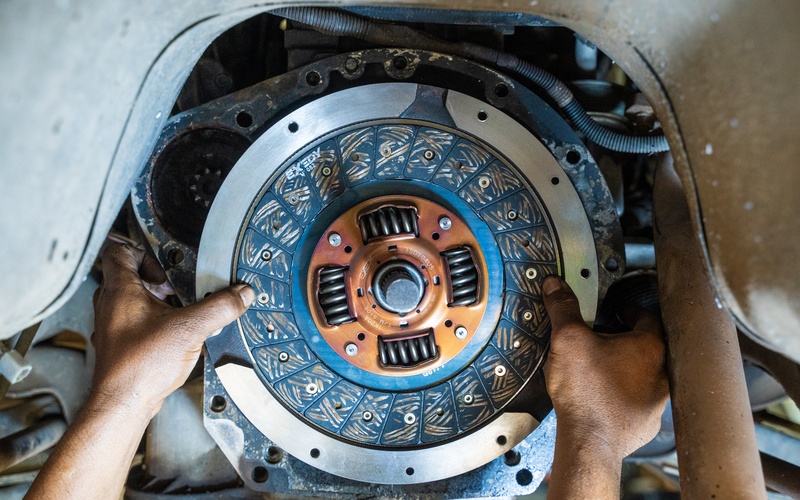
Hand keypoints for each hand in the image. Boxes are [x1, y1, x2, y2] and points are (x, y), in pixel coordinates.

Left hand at [90, 243, 253, 416]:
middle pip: (126, 275)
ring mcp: (111, 327)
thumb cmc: (140, 365)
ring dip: (153, 301)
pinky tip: (172, 336)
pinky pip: (133, 323)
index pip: (118, 251)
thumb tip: (241, 294)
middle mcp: (110, 306)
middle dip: (155, 279)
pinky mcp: (119, 346)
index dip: (143, 251)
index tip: (166, 266)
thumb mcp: (190, 329)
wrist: (123, 404)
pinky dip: (151, 322)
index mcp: (120, 291)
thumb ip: (219, 308)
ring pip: (129, 301)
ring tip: (177, 311)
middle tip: (176, 289)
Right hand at [543, 275, 668, 459]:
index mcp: (649, 347)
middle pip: (647, 347)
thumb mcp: (568, 339)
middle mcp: (661, 374)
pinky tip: (603, 397)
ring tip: (603, 367)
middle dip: (627, 341)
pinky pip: (637, 404)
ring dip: (627, 370)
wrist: (590, 442)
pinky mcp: (645, 425)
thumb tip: (556, 284)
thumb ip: (563, 308)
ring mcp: (656, 403)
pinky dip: (623, 397)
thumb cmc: (585, 390)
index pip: (646, 318)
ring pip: (644, 377)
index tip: (617, 310)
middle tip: (606, 337)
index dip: (629, 310)